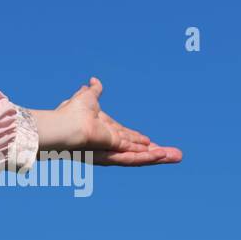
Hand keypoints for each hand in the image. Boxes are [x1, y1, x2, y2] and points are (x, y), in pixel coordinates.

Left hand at [38, 77, 181, 166]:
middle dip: (156, 153)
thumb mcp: (87, 98)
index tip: (152, 142)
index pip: (126, 137)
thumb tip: (94, 81)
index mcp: (104, 131)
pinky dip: (148, 157)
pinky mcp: (112, 154)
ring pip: (138, 156)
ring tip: (176, 156)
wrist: (63, 124)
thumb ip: (94, 92)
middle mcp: (109, 144)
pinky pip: (133, 158)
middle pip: (137, 150)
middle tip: (176, 155)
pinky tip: (162, 155)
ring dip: (157, 156)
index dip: (139, 140)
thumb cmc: (70, 112)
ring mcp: (111, 151)